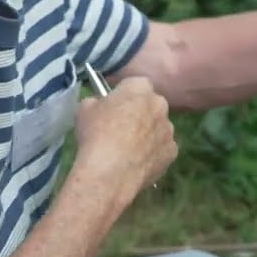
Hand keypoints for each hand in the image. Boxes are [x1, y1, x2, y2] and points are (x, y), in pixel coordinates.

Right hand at [74, 77, 176, 199]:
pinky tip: (136, 163)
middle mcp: (160, 104)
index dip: (123, 95)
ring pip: (157, 128)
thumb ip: (96, 101)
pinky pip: (161, 149)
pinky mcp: (172, 152)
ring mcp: (169, 129)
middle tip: (120, 129)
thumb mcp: (84, 109)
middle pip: (150, 105)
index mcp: (140, 87)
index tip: (113, 108)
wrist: (110, 172)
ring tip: (127, 151)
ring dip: (146, 134)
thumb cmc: (96, 134)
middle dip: (138, 113)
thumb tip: (100, 105)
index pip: (134, 84)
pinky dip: (152, 154)